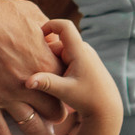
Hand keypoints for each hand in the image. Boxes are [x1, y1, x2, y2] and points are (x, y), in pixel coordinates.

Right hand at [0, 0, 68, 134]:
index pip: (65, 88)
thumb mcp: (31, 13)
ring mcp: (6, 95)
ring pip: (32, 126)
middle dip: (58, 118)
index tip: (67, 100)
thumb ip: (47, 29)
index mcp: (45, 63)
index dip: (68, 95)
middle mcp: (30, 84)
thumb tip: (55, 35)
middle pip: (53, 111)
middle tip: (60, 125)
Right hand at [30, 18, 123, 134]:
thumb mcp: (65, 92)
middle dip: (46, 54)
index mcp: (80, 51)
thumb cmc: (88, 100)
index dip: (50, 25)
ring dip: (52, 61)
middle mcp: (84, 49)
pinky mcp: (85, 62)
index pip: (64, 26)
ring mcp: (85, 55)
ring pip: (61, 51)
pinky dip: (58, 65)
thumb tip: (27, 82)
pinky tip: (58, 80)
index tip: (37, 35)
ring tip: (50, 78)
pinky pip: (67, 57)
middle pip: (58, 43)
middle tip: (39, 70)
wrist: (107, 109)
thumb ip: (46, 83)